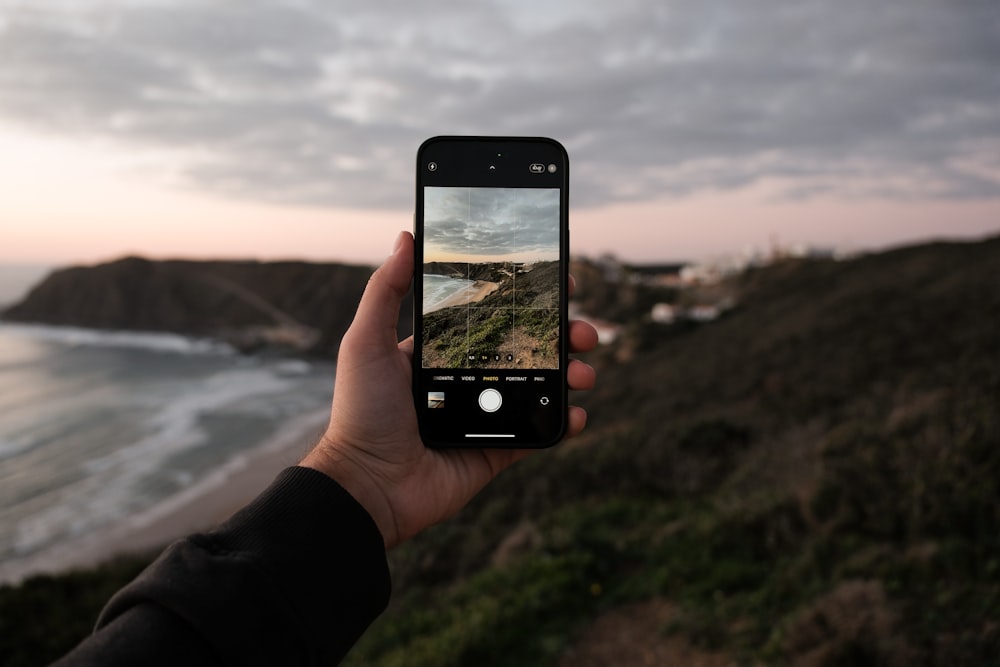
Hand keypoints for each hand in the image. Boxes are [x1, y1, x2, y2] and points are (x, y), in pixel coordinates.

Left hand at [300, 231, 597, 547]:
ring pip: (542, 387)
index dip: (528, 300)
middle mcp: (468, 379)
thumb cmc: (361, 411)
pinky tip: (576, 412)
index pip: (495, 316)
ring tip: (584, 372)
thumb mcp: (365, 342)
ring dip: (572, 374)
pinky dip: (564, 422)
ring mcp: (486, 414)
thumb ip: (385, 291)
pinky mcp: (497, 450)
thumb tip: (406, 236)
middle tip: (582, 331)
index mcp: (443, 351)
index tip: (559, 282)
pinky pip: (539, 433)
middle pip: (528, 348)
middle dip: (562, 336)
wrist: (368, 486)